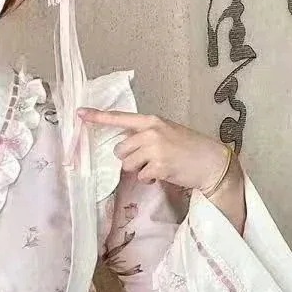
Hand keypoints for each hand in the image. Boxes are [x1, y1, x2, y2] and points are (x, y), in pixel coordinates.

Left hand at [76, 106, 236, 192]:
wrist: (212, 161)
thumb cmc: (190, 148)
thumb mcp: (167, 133)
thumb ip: (146, 135)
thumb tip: (124, 148)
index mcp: (152, 121)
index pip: (120, 118)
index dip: (97, 117)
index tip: (79, 113)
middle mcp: (151, 132)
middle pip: (119, 150)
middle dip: (130, 159)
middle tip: (149, 160)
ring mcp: (154, 148)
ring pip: (127, 165)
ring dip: (139, 170)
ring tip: (159, 165)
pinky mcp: (159, 165)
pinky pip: (141, 176)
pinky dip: (150, 178)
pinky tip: (164, 173)